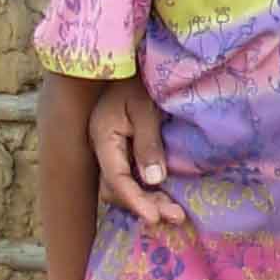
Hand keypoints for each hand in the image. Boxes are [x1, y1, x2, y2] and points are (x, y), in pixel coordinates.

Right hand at [87, 77, 184, 228]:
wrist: (131, 62)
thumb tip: (153, 181)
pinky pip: (131, 176)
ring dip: (148, 200)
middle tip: (176, 216)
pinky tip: (167, 197)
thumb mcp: (144, 108)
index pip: (115, 180)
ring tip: (177, 213)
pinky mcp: (123, 148)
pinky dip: (147, 189)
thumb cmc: (137, 80)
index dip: (136, 201)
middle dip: (146, 205)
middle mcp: (102, 149)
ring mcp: (111, 150)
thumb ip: (148, 144)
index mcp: (102, 138)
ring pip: (124, 186)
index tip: (157, 217)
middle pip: (117, 189)